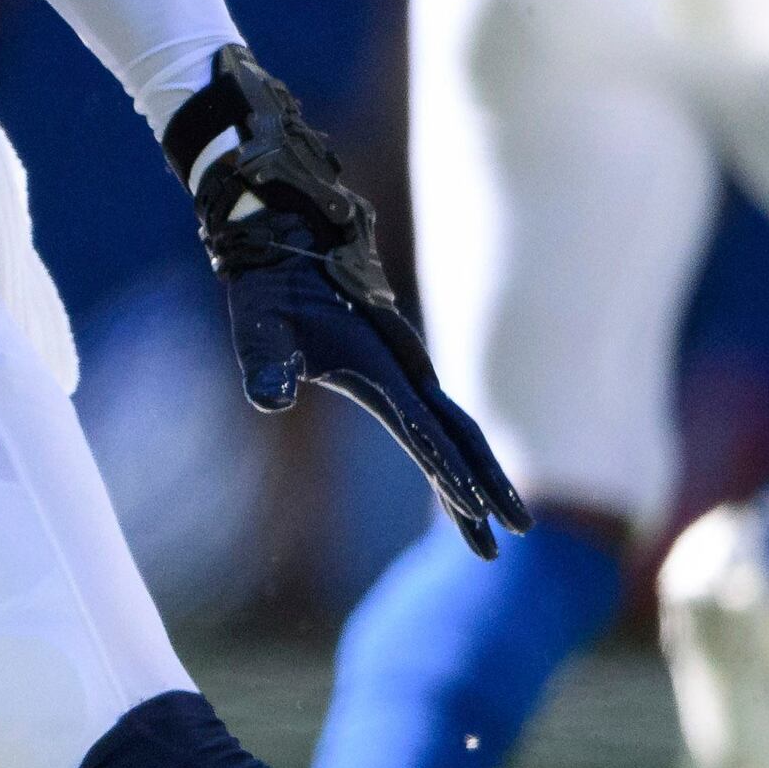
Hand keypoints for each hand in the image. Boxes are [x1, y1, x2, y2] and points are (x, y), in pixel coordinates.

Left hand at [163, 46, 527, 557]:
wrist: (283, 229)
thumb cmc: (267, 279)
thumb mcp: (257, 320)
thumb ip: (264, 361)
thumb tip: (268, 400)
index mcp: (380, 367)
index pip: (424, 434)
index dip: (451, 476)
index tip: (478, 516)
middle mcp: (402, 368)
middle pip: (457, 436)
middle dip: (485, 487)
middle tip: (511, 538)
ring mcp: (401, 366)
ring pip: (453, 426)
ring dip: (476, 472)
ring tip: (493, 520)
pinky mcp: (391, 363)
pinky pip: (435, 414)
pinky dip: (455, 446)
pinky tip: (458, 471)